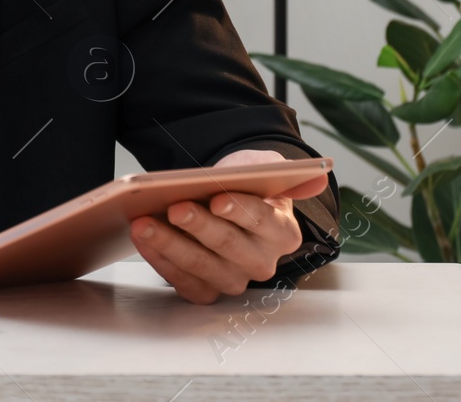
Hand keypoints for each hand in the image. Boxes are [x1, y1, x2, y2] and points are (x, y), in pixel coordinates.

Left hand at [129, 149, 328, 303]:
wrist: (229, 202)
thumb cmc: (247, 186)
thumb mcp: (265, 170)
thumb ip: (288, 174)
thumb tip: (317, 176)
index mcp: (283, 232)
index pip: (263, 222)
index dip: (240, 210)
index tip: (217, 198)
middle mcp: (262, 262)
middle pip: (229, 246)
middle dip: (199, 226)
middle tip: (174, 207)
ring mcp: (234, 280)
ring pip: (203, 267)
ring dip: (171, 245)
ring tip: (144, 222)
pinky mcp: (208, 290)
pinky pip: (184, 283)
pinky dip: (161, 261)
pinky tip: (143, 239)